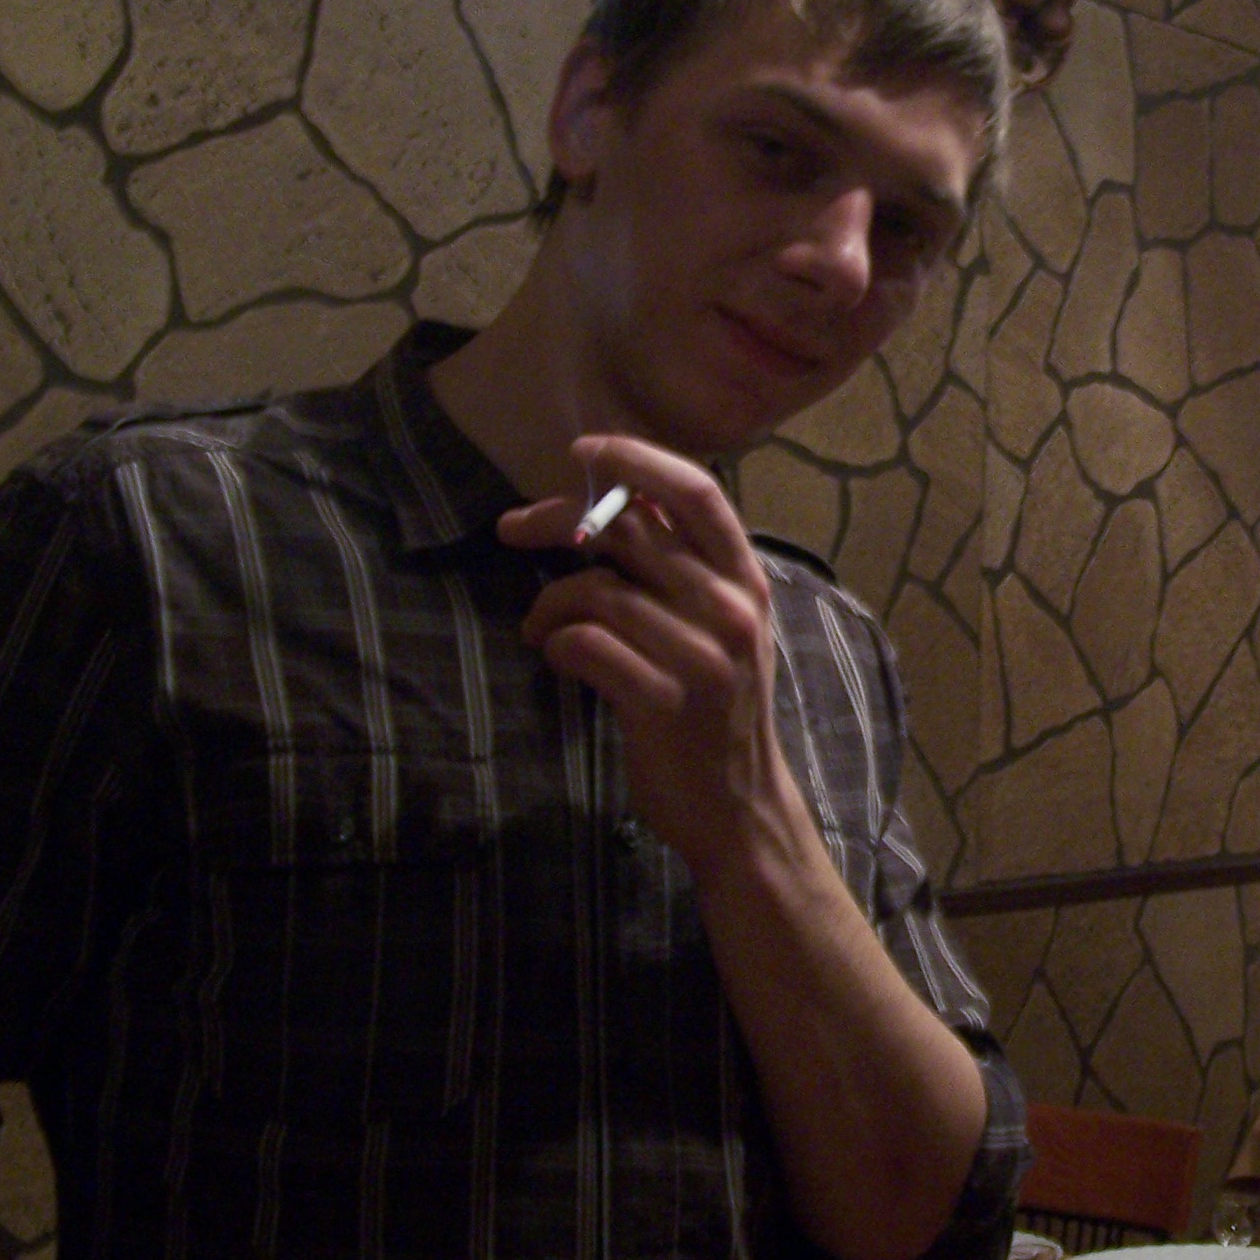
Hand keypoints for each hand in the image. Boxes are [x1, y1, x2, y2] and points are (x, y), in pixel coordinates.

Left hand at [499, 435, 789, 865]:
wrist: (740, 808)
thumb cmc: (717, 709)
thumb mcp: (721, 628)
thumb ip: (684, 570)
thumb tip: (614, 504)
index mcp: (746, 580)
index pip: (697, 492)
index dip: (636, 461)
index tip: (583, 451)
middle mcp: (731, 610)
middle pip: (630, 530)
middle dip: (556, 520)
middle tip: (512, 529)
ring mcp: (703, 657)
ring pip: (597, 591)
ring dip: (548, 604)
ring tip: (539, 626)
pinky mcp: (665, 703)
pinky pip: (585, 647)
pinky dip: (555, 645)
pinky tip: (556, 658)